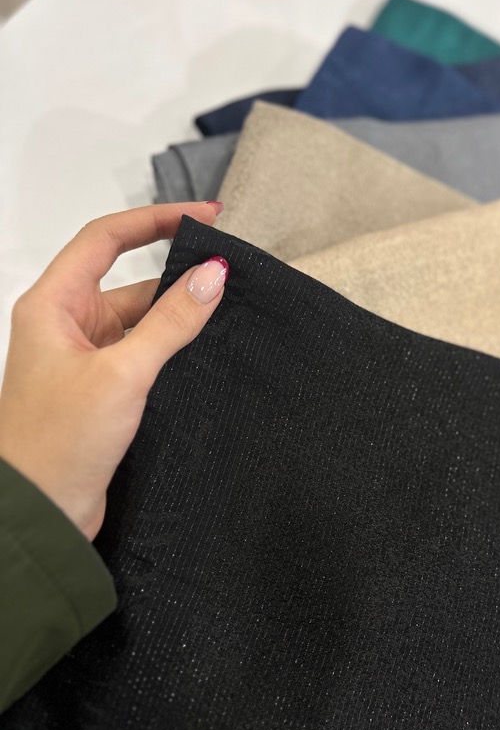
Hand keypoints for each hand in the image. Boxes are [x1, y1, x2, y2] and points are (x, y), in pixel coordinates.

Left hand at [0, 202, 227, 540]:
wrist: (42, 512)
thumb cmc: (56, 443)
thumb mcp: (122, 373)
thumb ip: (170, 322)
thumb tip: (211, 276)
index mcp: (52, 306)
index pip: (106, 239)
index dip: (155, 220)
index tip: (204, 216)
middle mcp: (66, 327)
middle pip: (129, 281)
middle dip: (177, 277)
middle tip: (228, 275)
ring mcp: (85, 360)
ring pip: (141, 322)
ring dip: (178, 320)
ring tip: (225, 317)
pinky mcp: (103, 392)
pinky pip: (145, 356)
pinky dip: (174, 353)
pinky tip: (204, 356)